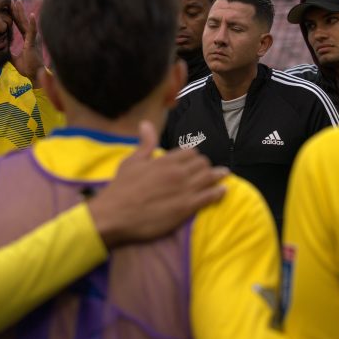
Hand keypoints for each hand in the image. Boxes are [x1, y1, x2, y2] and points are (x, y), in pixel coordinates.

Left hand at [10, 0, 44, 86]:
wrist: (35, 75)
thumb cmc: (28, 68)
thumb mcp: (14, 58)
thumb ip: (9, 52)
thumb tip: (2, 49)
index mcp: (28, 39)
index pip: (20, 24)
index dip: (15, 16)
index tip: (10, 7)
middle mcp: (31, 37)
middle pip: (22, 20)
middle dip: (17, 10)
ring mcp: (33, 39)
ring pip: (26, 23)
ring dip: (22, 12)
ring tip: (17, 2)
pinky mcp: (34, 43)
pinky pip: (32, 31)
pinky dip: (32, 23)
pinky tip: (31, 15)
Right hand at [88, 120, 226, 247]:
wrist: (115, 214)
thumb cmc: (121, 188)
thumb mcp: (132, 161)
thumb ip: (145, 143)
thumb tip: (146, 124)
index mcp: (166, 160)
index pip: (190, 152)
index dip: (193, 155)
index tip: (194, 160)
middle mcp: (178, 172)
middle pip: (202, 163)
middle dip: (205, 165)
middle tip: (206, 170)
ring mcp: (184, 190)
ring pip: (209, 177)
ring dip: (217, 175)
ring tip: (223, 174)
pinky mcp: (186, 208)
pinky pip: (209, 196)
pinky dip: (218, 192)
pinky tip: (223, 190)